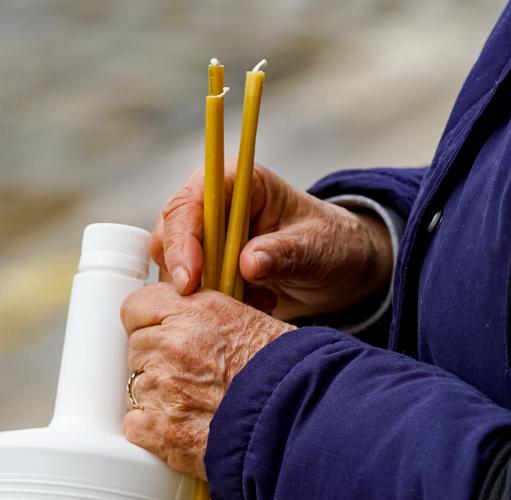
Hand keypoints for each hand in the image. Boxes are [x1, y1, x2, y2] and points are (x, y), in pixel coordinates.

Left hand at [121, 282, 293, 478]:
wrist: (297, 421)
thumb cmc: (286, 374)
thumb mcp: (250, 320)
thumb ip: (205, 315)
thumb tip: (185, 317)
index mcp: (193, 312)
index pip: (137, 306)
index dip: (151, 322)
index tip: (161, 332)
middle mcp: (171, 345)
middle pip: (137, 348)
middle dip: (158, 360)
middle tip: (194, 375)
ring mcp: (161, 389)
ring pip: (137, 387)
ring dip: (160, 395)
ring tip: (199, 405)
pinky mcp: (159, 430)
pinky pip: (135, 424)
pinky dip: (155, 429)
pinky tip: (186, 428)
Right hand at [150, 162, 392, 319]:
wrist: (341, 269)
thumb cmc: (333, 244)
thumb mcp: (317, 248)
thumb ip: (284, 253)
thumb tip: (248, 263)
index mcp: (237, 182)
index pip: (191, 203)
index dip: (184, 240)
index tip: (191, 280)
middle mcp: (213, 205)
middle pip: (169, 235)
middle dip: (183, 274)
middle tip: (213, 304)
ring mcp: (207, 239)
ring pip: (172, 267)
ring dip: (201, 294)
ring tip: (253, 302)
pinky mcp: (208, 269)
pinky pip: (189, 291)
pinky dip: (212, 305)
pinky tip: (255, 305)